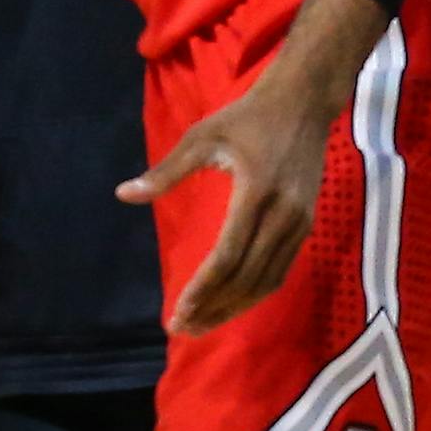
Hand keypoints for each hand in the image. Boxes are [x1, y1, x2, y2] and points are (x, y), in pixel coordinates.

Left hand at [115, 70, 333, 335]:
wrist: (303, 103)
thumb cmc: (245, 118)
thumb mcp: (201, 137)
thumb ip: (166, 171)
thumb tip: (124, 194)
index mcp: (256, 193)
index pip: (228, 254)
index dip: (204, 287)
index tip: (179, 310)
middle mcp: (284, 215)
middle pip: (248, 276)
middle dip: (215, 306)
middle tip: (183, 327)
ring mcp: (300, 223)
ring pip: (268, 280)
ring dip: (235, 307)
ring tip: (202, 324)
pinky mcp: (306, 225)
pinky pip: (280, 270)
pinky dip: (255, 292)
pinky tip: (231, 303)